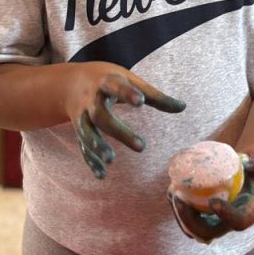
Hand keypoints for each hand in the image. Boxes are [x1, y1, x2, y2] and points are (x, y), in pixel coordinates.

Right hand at [63, 62, 185, 178]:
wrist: (70, 83)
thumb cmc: (108, 79)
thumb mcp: (130, 79)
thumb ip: (154, 95)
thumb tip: (183, 107)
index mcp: (106, 82)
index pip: (115, 86)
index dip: (127, 93)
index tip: (141, 102)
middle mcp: (91, 99)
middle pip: (100, 115)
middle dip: (118, 131)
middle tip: (142, 147)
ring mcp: (81, 115)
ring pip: (86, 131)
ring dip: (97, 146)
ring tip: (111, 159)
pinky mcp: (78, 129)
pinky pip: (82, 146)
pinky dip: (90, 160)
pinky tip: (102, 175)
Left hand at [167, 147, 253, 242]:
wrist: (247, 177)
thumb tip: (245, 156)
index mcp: (248, 213)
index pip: (238, 222)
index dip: (226, 215)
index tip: (213, 202)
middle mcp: (230, 223)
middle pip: (209, 233)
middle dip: (191, 221)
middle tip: (180, 199)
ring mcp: (215, 223)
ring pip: (194, 231)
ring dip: (180, 216)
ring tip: (173, 193)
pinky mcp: (203, 219)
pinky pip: (186, 221)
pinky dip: (177, 209)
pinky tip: (172, 191)